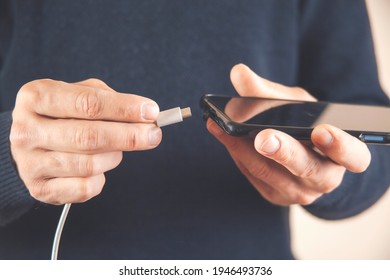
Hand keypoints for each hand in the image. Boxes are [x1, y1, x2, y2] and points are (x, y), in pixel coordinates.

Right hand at [10, 78, 161, 203]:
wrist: (30, 144)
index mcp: (36, 97)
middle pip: (88, 136)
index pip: (88, 103)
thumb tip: (145, 115)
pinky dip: (101, 178)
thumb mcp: (79, 94)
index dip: (124, 108)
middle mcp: (27, 130)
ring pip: (89, 164)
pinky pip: (85, 188)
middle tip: (153, 135)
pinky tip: (99, 168)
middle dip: (129, 136)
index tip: (151, 112)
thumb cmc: (62, 115)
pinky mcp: (41, 189)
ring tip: (118, 149)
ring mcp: (30, 163)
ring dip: (115, 157)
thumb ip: (110, 100)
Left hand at [207, 64, 370, 204]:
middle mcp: (324, 178)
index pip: (353, 156)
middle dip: (283, 152)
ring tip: (222, 127)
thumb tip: (238, 72)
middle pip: (307, 169)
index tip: (322, 130)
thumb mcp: (296, 105)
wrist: (299, 154)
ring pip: (271, 174)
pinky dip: (237, 155)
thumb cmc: (305, 125)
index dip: (340, 146)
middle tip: (262, 137)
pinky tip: (224, 137)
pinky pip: (254, 176)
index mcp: (344, 155)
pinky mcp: (275, 196)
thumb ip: (270, 91)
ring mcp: (299, 192)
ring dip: (244, 150)